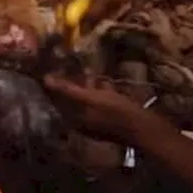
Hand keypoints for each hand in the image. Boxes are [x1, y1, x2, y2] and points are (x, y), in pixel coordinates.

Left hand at [43, 73, 162, 145]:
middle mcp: (82, 123)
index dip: (56, 83)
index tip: (53, 66)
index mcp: (74, 120)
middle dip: (73, 83)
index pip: (58, 100)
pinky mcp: (110, 119)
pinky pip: (100, 103)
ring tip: (87, 69)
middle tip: (70, 63)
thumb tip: (45, 79)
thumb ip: (68, 90)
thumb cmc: (118, 113)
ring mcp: (97, 122)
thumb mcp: (92, 99)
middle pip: (72, 100)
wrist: (147, 129)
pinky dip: (100, 92)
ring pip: (87, 101)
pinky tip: (105, 81)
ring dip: (87, 86)